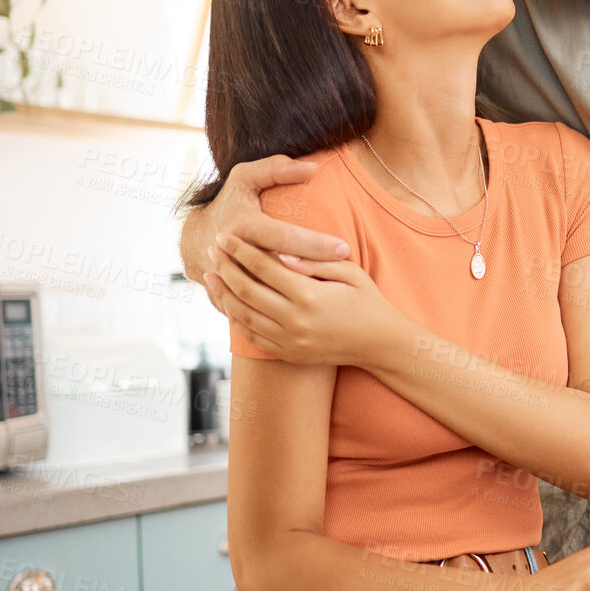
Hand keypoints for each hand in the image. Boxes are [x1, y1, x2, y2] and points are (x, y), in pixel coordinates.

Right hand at [193, 155, 349, 336]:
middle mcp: (235, 256)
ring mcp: (230, 281)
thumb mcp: (246, 178)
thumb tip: (311, 169)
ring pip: (269, 294)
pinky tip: (310, 314)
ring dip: (300, 297)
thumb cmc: (230, 204)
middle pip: (281, 269)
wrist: (196, 239)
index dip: (315, 244)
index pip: (285, 237)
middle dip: (315, 272)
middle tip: (347, 273)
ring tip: (334, 297)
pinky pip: (257, 309)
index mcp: (243, 225)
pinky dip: (280, 312)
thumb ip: (276, 169)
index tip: (344, 248)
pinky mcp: (229, 298)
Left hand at [207, 240, 405, 367]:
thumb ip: (314, 261)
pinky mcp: (287, 354)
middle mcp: (294, 321)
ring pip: (243, 315)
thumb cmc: (367, 302)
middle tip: (212, 250)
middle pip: (247, 290)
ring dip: (222, 293)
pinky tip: (226, 302)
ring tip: (210, 274)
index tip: (227, 236)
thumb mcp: (349, 272)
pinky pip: (251, 336)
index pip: (264, 267)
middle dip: (225, 267)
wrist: (379, 344)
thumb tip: (280, 253)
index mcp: (309, 296)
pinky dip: (234, 319)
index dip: (241, 250)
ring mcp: (289, 341)